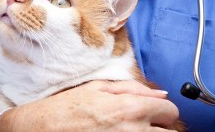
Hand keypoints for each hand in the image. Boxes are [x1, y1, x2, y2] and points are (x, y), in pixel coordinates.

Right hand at [0, 81, 178, 131]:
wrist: (44, 129)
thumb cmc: (69, 106)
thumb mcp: (100, 87)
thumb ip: (134, 88)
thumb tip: (160, 94)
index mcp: (130, 107)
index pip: (170, 110)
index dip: (164, 109)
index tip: (155, 110)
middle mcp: (134, 130)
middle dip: (163, 126)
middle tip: (149, 123)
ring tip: (137, 129)